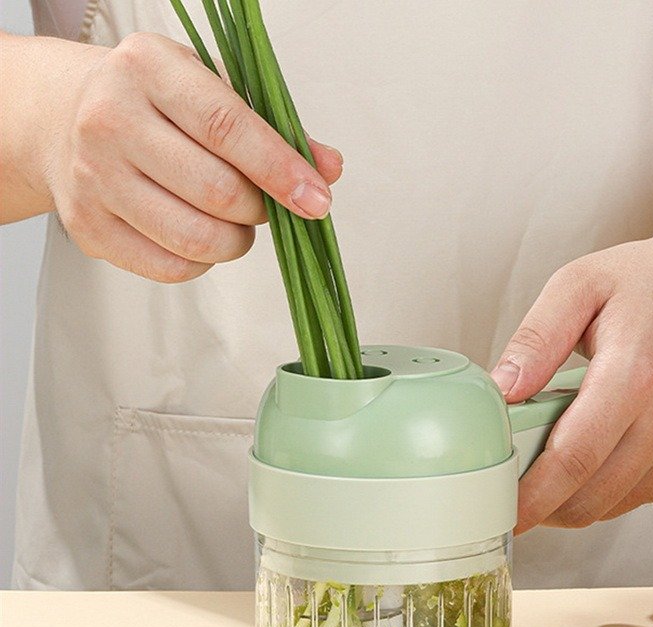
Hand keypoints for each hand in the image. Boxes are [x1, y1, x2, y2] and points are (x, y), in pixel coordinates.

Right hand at [40, 32, 342, 281]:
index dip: (280, 170)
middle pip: (217, 192)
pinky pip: (171, 269)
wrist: (62, 116)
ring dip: (236, 241)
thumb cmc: (154, 104)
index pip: (227, 127)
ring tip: (234, 222)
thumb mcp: (212, 89)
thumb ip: (275, 128)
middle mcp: (109, 120)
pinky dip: (203, 262)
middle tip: (264, 204)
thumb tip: (328, 169)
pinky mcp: (88, 227)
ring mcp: (92, 178)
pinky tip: (199, 235)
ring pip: (195, 238)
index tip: (316, 199)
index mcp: (148, 68)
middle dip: (259, 209)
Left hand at [491, 205, 652, 531]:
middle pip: (591, 497)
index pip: (572, 460)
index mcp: (635, 374)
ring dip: (574, 500)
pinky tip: (596, 456)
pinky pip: (644, 495)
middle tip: (515, 489)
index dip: (531, 497)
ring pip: (615, 504)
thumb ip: (535, 339)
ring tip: (554, 463)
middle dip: (544, 508)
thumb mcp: (579, 285)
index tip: (503, 511)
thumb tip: (503, 391)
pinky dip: (609, 489)